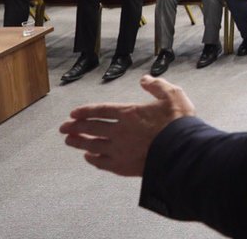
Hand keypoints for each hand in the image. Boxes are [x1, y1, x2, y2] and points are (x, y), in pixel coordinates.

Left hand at [60, 75, 195, 176]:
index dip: (85, 111)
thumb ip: (157, 86)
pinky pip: (101, 162)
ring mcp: (119, 150)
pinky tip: (88, 157)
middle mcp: (119, 131)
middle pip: (91, 128)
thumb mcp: (173, 95)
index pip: (100, 111)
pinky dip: (92, 159)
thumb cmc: (179, 122)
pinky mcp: (123, 166)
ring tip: (69, 141)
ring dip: (78, 142)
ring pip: (92, 145)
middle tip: (63, 128)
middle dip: (74, 127)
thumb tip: (144, 79)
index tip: (73, 114)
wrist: (183, 151)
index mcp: (129, 113)